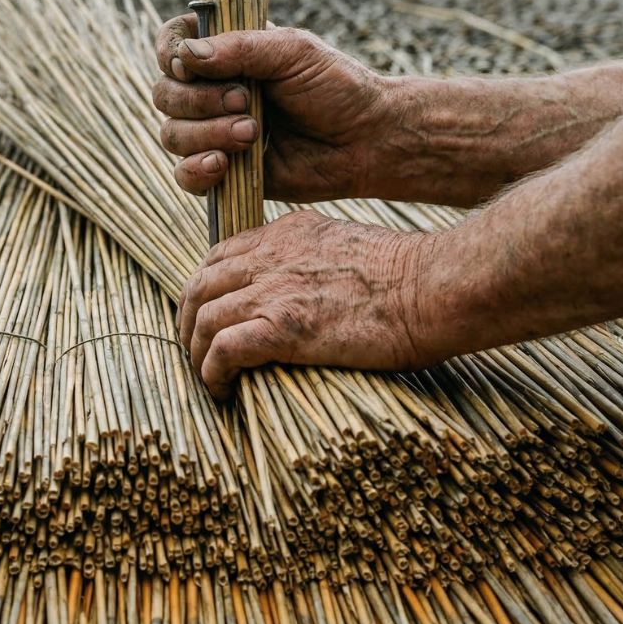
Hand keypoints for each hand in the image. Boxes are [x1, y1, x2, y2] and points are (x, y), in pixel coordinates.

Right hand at [153, 15, 389, 201]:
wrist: (366, 140)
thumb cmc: (337, 88)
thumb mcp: (293, 52)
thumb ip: (239, 48)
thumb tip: (186, 56)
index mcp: (226, 53)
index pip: (171, 44)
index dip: (169, 54)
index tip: (189, 65)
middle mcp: (212, 92)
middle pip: (164, 95)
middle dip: (198, 101)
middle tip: (246, 101)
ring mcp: (214, 133)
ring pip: (171, 135)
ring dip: (206, 134)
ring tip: (252, 134)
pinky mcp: (223, 173)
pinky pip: (184, 176)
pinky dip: (196, 170)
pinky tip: (224, 164)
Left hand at [177, 211, 442, 397]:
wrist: (434, 287)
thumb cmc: (410, 277)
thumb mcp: (349, 246)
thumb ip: (315, 259)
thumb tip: (307, 292)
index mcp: (287, 233)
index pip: (221, 254)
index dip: (205, 287)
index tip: (209, 314)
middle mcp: (271, 256)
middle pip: (200, 284)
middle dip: (188, 319)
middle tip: (196, 350)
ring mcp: (274, 290)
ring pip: (204, 318)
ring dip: (197, 353)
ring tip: (208, 378)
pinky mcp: (283, 328)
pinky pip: (224, 350)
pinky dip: (213, 373)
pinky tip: (223, 390)